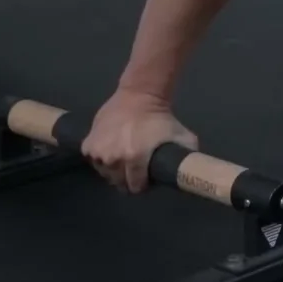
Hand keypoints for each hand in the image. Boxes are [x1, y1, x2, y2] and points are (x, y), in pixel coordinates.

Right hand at [79, 88, 198, 193]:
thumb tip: (194, 173)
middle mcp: (113, 158)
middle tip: (134, 169)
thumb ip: (188, 156)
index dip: (142, 185)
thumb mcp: (182, 137)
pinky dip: (100, 159)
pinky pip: (93, 160)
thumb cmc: (160, 117)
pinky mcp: (88, 144)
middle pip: (119, 182)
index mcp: (134, 159)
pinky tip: (110, 151)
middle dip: (127, 179)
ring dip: (113, 170)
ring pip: (105, 172)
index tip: (146, 179)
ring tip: (123, 159)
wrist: (139, 95)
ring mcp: (98, 152)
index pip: (135, 186)